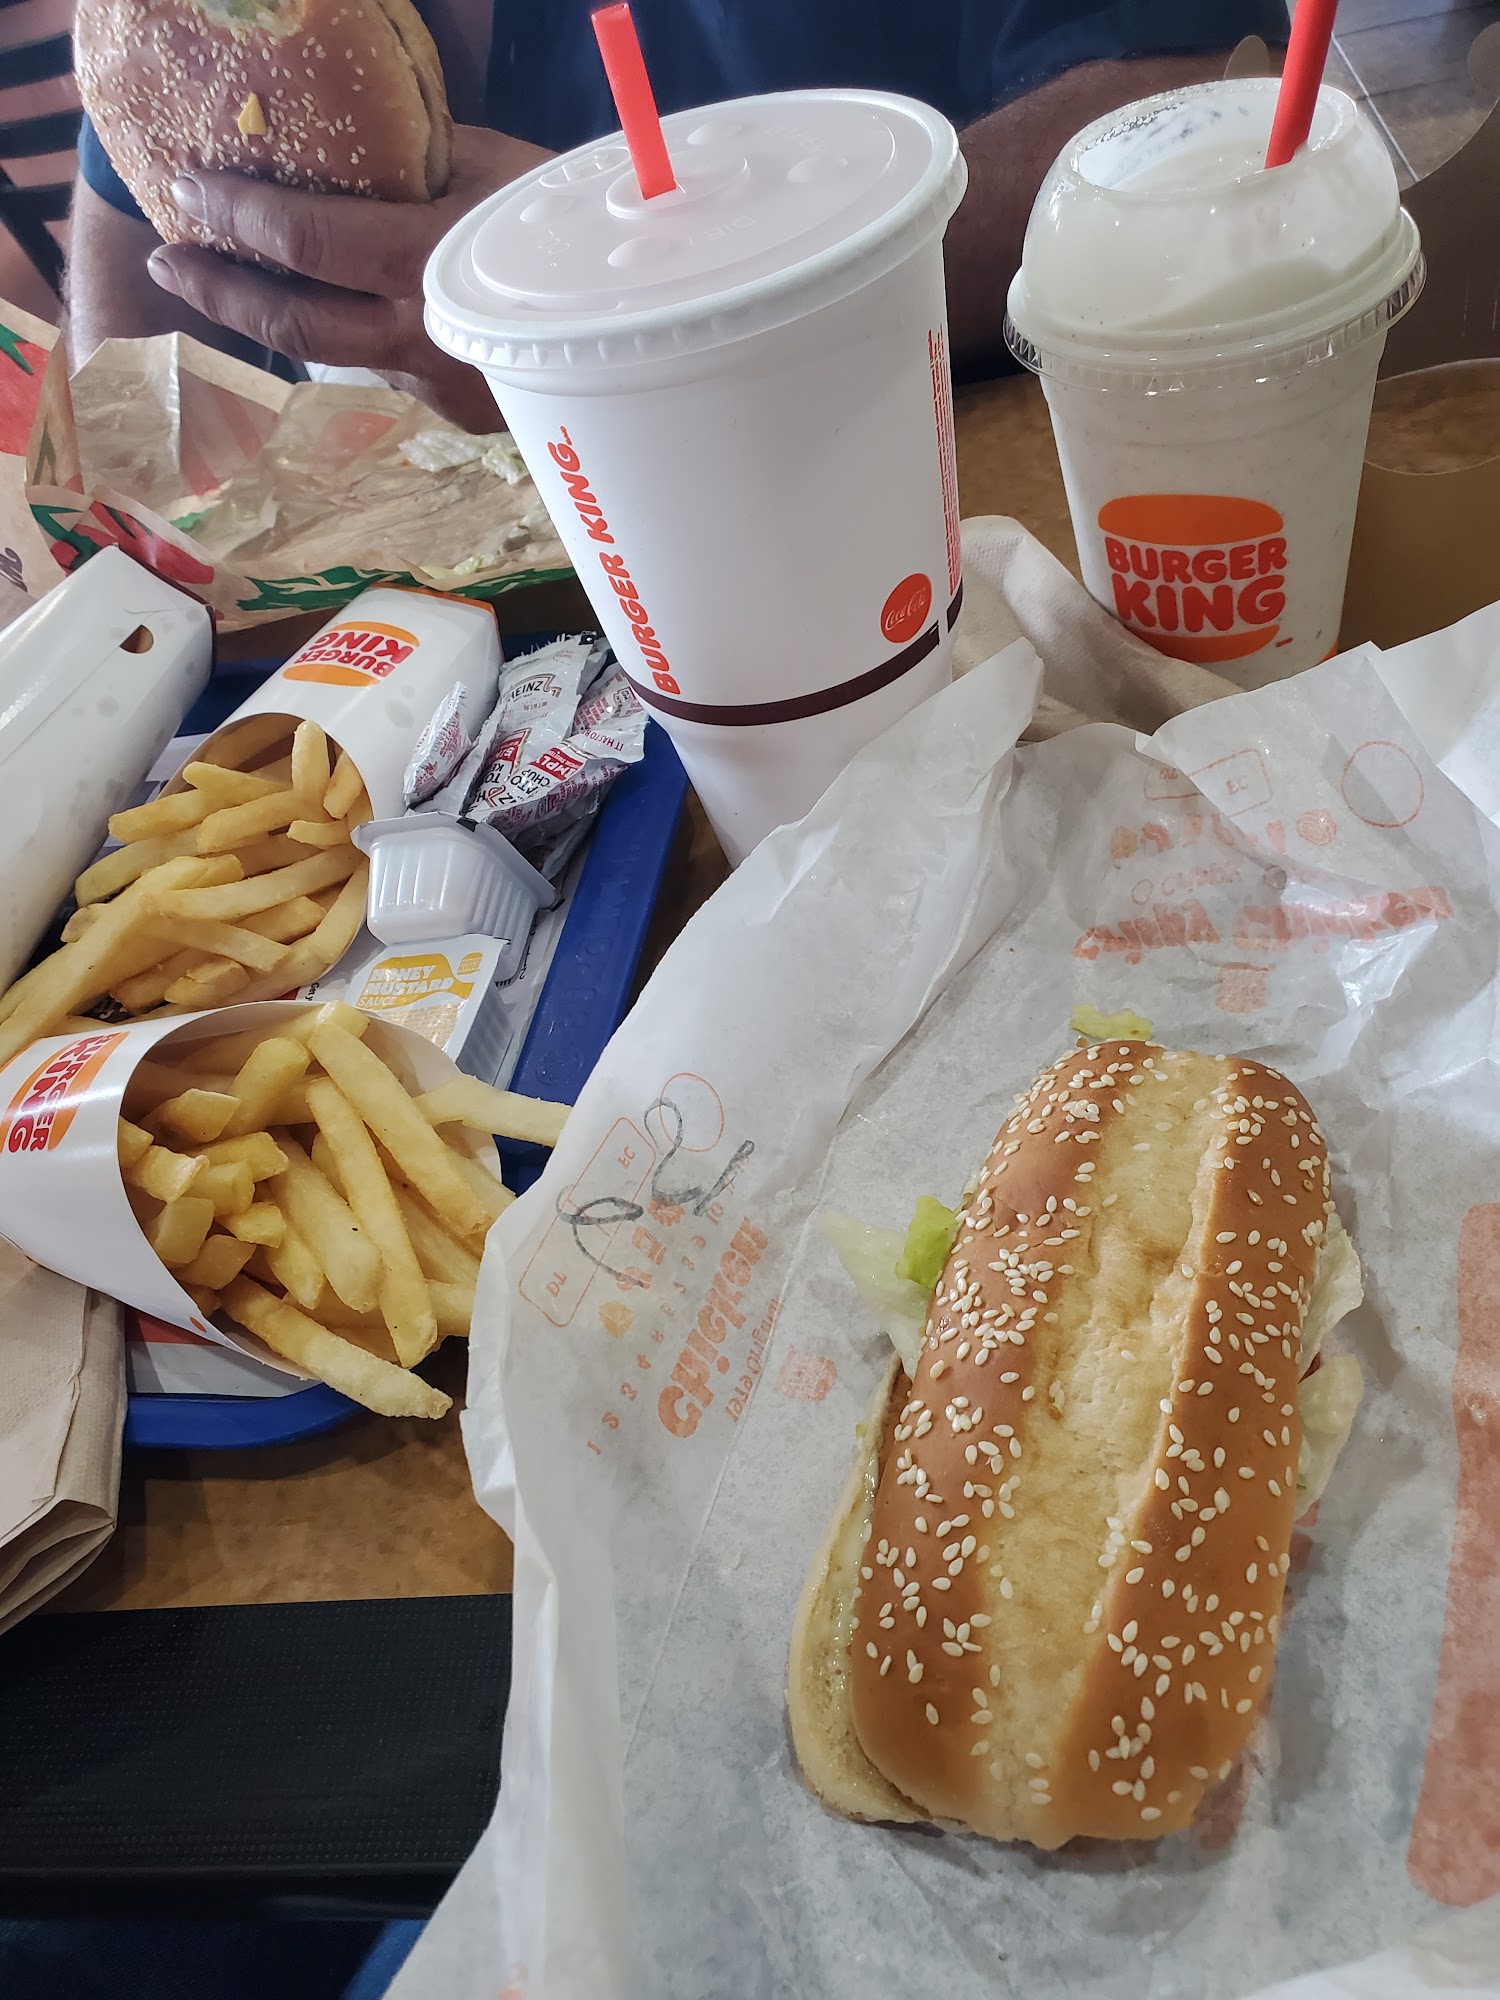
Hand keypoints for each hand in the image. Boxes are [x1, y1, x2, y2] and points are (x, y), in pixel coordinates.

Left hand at [146, 125, 551, 430]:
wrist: (642, 325)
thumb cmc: (573, 227)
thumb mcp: (496, 169)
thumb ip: (413, 161)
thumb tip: (341, 143)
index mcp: (426, 265)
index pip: (302, 246)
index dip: (235, 219)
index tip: (190, 191)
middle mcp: (418, 335)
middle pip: (291, 324)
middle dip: (219, 290)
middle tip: (170, 261)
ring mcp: (432, 383)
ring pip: (331, 352)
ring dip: (273, 316)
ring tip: (228, 283)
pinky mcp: (449, 409)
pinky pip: (379, 367)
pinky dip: (340, 337)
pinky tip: (328, 312)